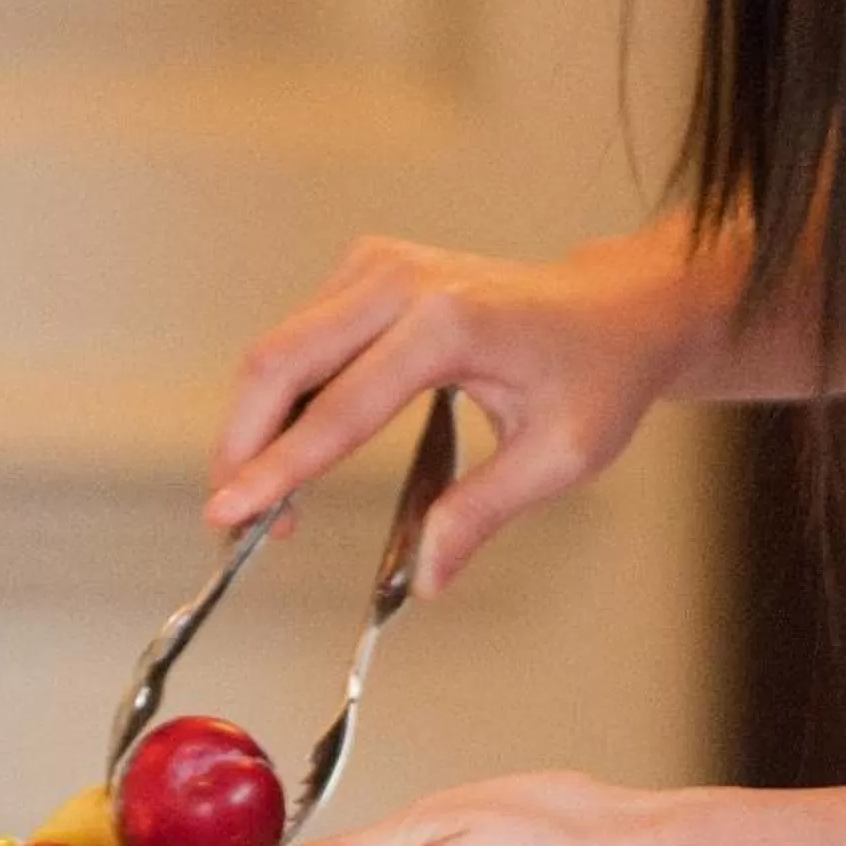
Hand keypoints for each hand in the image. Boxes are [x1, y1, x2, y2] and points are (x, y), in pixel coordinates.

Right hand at [210, 227, 721, 595]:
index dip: (278, 468)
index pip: (338, 408)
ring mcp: (377, 267)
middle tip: (231, 521)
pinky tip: (293, 455)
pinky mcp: (364, 273)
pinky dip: (280, 401)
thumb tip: (425, 578)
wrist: (615, 311)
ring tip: (268, 504)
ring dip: (255, 428)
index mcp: (449, 323)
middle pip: (279, 362)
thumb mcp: (559, 458)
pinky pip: (297, 340)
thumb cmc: (597, 376)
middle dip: (241, 446)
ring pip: (277, 351)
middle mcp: (402, 281)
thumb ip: (482, 513)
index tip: (229, 514)